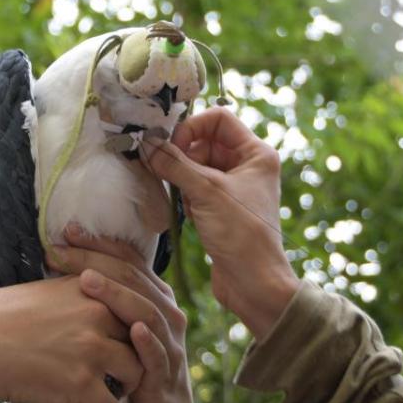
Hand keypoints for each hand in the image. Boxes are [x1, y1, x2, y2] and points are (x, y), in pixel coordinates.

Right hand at [0, 278, 143, 402]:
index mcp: (87, 288)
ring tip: (123, 399)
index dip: (134, 327)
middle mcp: (96, 314)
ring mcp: (91, 349)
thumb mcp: (40, 291)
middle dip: (138, 357)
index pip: (130, 306)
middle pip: (139, 339)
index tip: (136, 342)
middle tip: (130, 372)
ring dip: (130, 389)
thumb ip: (70, 295)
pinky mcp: (81, 383)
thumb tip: (79, 303)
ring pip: (134, 373)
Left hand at [53, 225, 196, 402]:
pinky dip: (147, 341)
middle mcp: (164, 313)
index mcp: (152, 296)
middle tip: (63, 250)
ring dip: (118, 295)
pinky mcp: (166, 374)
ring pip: (147, 311)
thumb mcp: (113, 329)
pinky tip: (132, 330)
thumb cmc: (128, 368)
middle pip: (133, 278)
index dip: (98, 244)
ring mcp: (169, 343)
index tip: (65, 231)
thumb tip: (62, 265)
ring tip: (88, 281)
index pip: (127, 259)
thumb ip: (98, 300)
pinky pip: (158, 355)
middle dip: (96, 261)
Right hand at [141, 107, 297, 338]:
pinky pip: (196, 187)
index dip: (192, 127)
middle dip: (183, 155)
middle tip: (165, 170)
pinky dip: (185, 194)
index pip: (219, 119)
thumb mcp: (206, 192)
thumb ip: (174, 164)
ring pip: (197, 165)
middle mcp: (248, 166)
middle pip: (205, 141)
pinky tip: (187, 211)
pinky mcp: (222, 207)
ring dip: (182, 176)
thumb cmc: (242, 235)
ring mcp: (234, 187)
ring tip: (183, 197)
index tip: (173, 146)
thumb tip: (146, 144)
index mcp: (256, 153)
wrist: (254, 283)